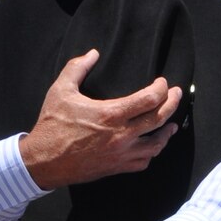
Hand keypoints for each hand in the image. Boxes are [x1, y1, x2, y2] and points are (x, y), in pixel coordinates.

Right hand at [19, 50, 181, 190]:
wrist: (44, 161)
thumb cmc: (52, 124)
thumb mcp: (61, 90)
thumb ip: (78, 67)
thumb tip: (93, 53)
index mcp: (111, 114)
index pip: (149, 99)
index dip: (161, 88)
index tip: (162, 82)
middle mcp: (122, 135)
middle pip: (159, 119)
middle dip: (172, 104)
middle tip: (177, 95)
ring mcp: (121, 154)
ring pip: (156, 145)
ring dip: (167, 133)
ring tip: (172, 124)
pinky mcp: (117, 167)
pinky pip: (143, 162)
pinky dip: (151, 153)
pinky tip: (152, 146)